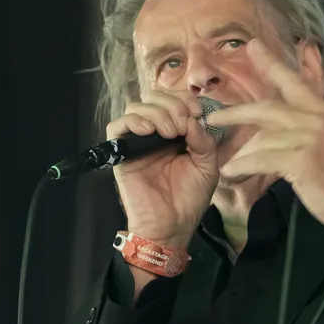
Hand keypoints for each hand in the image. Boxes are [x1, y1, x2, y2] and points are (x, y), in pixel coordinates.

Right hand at [108, 90, 218, 249]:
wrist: (172, 226)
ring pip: (136, 107)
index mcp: (176, 133)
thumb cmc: (190, 199)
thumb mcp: (208, 166)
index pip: (174, 100)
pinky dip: (133, 121)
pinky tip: (149, 131)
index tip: (197, 111)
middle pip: (154, 98)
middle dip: (172, 105)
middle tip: (182, 125)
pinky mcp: (121, 154)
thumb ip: (204, 140)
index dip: (185, 99)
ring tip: (171, 133)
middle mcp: (155, 133)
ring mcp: (137, 142)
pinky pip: (116, 126)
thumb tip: (192, 119)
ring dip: (157, 113)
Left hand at [204, 41, 323, 242]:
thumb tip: (281, 129)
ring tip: (226, 165)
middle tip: (213, 115)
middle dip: (236, 112)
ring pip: (262, 138)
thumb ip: (310, 129)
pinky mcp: (302, 160)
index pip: (295, 82)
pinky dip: (244, 166)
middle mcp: (317, 119)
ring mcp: (310, 138)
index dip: (272, 64)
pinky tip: (233, 173)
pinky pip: (262, 159)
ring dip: (240, 154)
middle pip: (268, 108)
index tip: (253, 46)